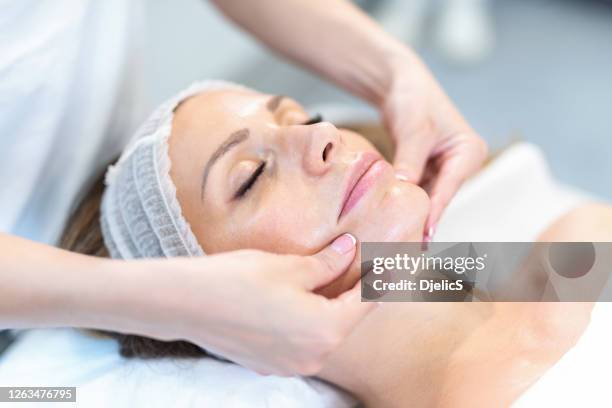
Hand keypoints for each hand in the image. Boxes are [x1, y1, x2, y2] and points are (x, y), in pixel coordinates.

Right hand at [132, 233, 373, 375]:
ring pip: (324, 329)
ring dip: (332, 304)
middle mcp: (312, 355)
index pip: (366, 302)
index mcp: (324, 331)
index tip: (398, 262)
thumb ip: (326, 263)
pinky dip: (310, 317)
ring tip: (335, 275)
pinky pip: (302, 339)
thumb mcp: (289, 266)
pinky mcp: (269, 363)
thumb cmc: (236, 281)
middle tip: (367, 262)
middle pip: (346, 318)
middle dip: (357, 290)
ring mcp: (290, 364)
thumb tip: (349, 250)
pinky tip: (302, 295)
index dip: (383, 278)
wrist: (183, 304)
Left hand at [381, 52, 487, 238]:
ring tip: (399, 241)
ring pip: (428, 198)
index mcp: (469, 152)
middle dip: (424, 219)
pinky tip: (393, 222)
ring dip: (414, 214)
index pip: (448, 188)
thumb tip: (405, 189)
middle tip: (408, 248)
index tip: (424, 237)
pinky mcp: (428, 171)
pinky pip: (417, 191)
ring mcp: (444, 169)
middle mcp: (461, 164)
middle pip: (440, 198)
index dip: (434, 213)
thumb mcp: (412, 131)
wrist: (400, 84)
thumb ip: (409, 161)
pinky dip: (406, 202)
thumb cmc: (412, 99)